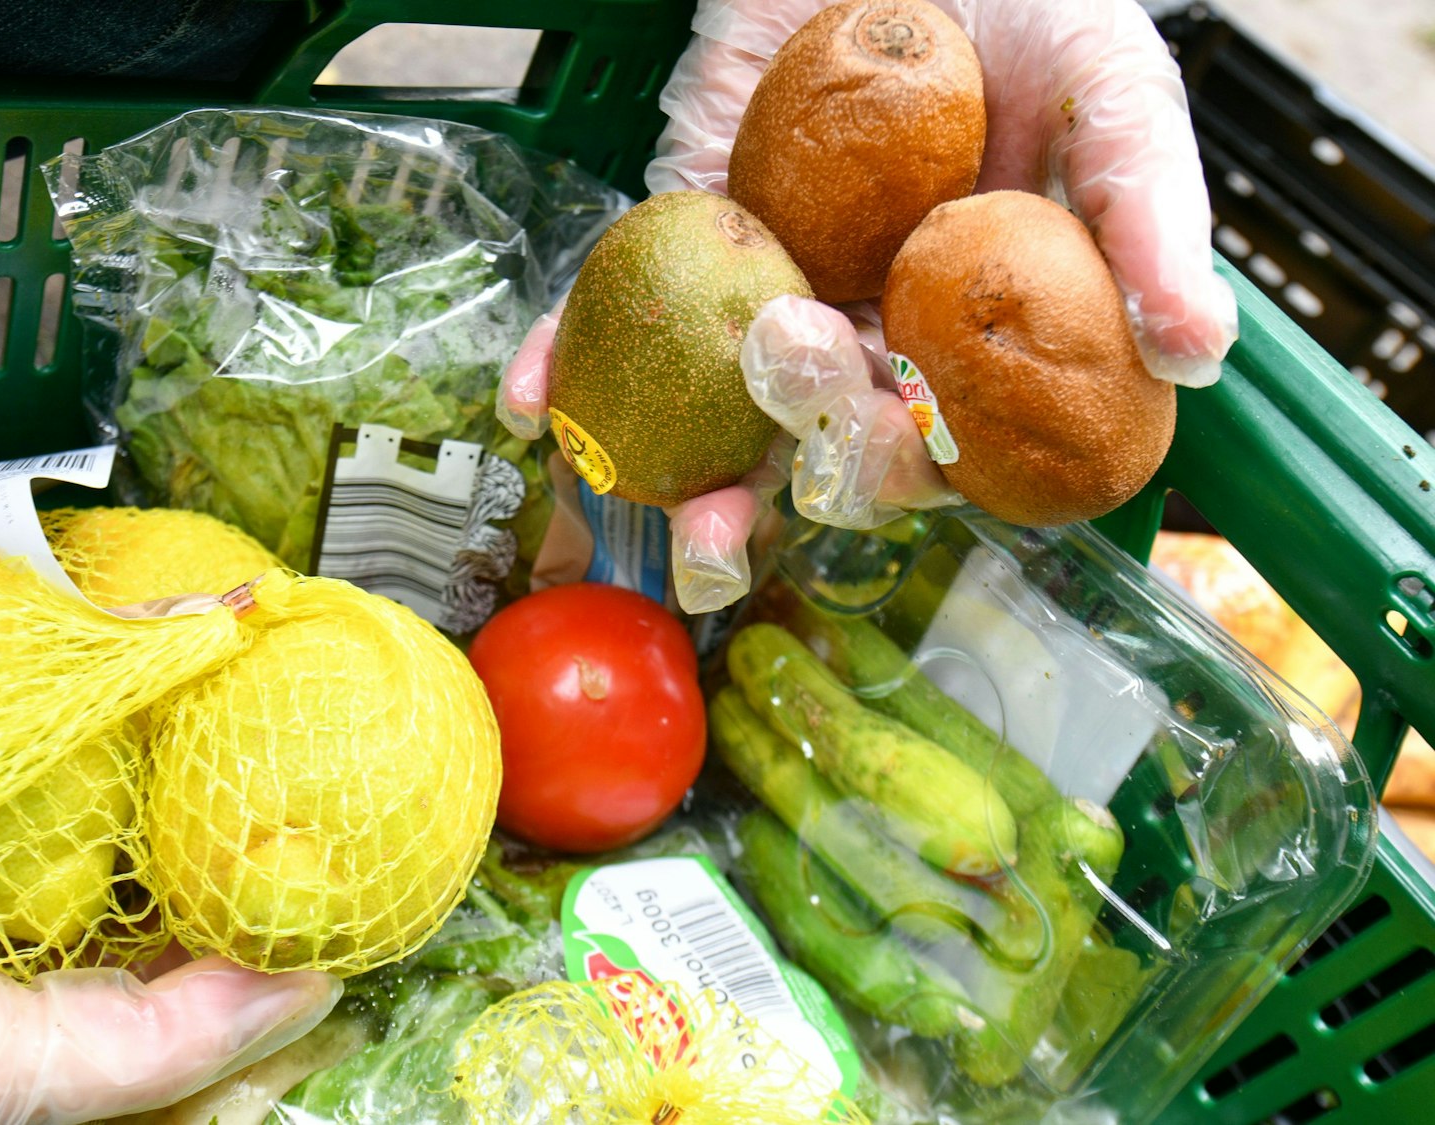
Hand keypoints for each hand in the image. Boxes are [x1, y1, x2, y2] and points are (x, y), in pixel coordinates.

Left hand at [501, 0, 1236, 611]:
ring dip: (661, 472)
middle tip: (760, 414)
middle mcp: (865, 340)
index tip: (878, 443)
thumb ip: (1150, 214)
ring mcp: (764, 299)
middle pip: (810, 455)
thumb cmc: (1030, 9)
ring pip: (708, 422)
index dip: (902, 470)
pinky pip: (617, 323)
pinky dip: (566, 363)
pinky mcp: (682, 244)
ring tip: (626, 488)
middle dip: (771, 484)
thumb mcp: (1112, 93)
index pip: (936, 450)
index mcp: (971, 343)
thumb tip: (1195, 354)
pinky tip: (534, 396)